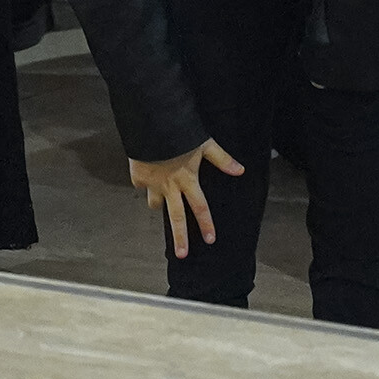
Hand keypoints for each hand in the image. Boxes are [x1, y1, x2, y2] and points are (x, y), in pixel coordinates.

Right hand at [127, 139, 245, 258]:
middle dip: (179, 238)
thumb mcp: (204, 144)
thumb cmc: (179, 133)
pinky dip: (143, 182)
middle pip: (176, 217)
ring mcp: (152, 184)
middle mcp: (170, 186)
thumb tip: (240, 170)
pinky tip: (146, 174)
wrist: (151, 123)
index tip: (210, 239)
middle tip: (182, 254)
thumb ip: (222, 159)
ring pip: (154, 203)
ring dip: (158, 203)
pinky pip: (140, 185)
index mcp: (187, 180)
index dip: (206, 223)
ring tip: (161, 201)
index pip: (200, 207)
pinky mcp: (138, 176)